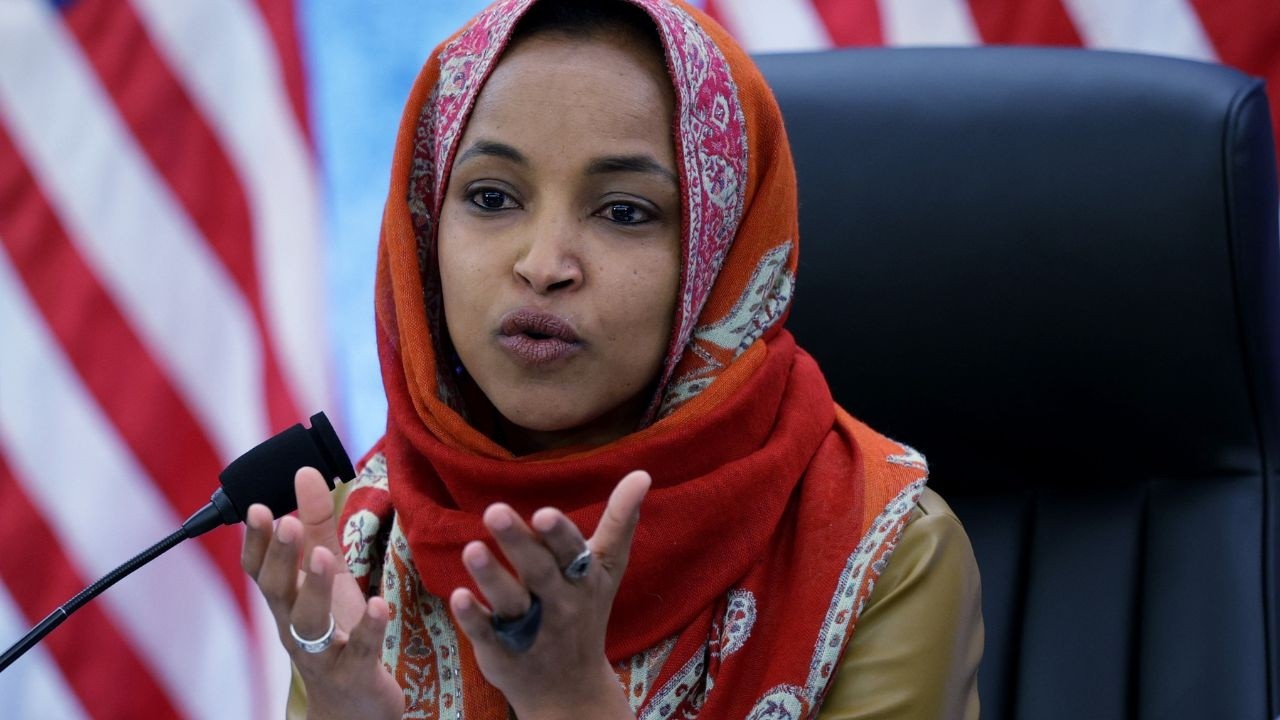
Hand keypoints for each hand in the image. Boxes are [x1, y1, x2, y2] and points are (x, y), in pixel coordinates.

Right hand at [241, 467, 403, 719]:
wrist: (352, 707)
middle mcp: (296, 627)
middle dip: (280, 557)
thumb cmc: (337, 632)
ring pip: (309, 623)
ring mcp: (322, 653)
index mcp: (287, 601)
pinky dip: (368, 629)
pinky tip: (378, 605)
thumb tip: (304, 472)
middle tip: (285, 522)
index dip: (257, 541)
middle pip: (278, 592)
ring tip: (324, 557)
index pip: (261, 569)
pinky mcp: (355, 674)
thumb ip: (317, 526)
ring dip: (315, 588)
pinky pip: (359, 652)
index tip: (257, 508)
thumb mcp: (327, 576)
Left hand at [449, 470, 650, 719]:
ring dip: (491, 576)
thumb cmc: (586, 611)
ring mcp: (529, 629)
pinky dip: (473, 618)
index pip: (571, 552)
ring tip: (472, 548)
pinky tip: (458, 596)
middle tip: (495, 511)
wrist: (571, 689)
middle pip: (538, 572)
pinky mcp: (501, 651)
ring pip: (510, 602)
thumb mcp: (606, 569)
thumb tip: (641, 473)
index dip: (558, 534)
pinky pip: (486, 634)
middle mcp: (558, 604)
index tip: (543, 513)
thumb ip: (619, 520)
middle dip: (518, 543)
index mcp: (582, 579)